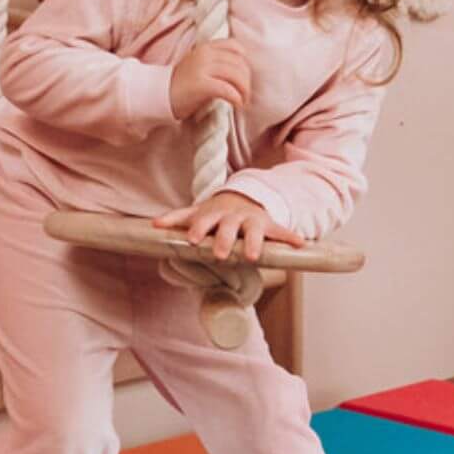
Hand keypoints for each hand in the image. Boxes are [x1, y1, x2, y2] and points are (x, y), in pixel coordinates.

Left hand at [153, 192, 301, 262]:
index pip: (205, 221)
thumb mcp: (198, 212)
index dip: (199, 229)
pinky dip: (291, 238)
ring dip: (255, 242)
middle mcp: (234, 217)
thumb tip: (153, 224)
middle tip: (221, 255)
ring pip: (255, 231)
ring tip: (254, 256)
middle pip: (229, 228)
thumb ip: (177, 218)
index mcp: (214, 214)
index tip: (194, 240)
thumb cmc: (217, 213)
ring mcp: (253, 221)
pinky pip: (281, 231)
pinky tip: (300, 245)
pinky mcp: (269, 225)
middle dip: (225, 240)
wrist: (245, 197)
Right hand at [170, 39, 251, 120]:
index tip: (244, 76)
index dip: (244, 61)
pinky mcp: (201, 85)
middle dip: (246, 81)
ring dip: (244, 91)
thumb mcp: (197, 65)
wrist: (158, 95)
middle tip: (245, 95)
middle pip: (239, 64)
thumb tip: (239, 71)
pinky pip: (227, 90)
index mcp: (205, 48)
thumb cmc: (181, 85)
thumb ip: (214, 62)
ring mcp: (202, 69)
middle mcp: (205, 55)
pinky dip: (236, 98)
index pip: (234, 46)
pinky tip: (236, 104)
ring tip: (242, 101)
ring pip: (237, 76)